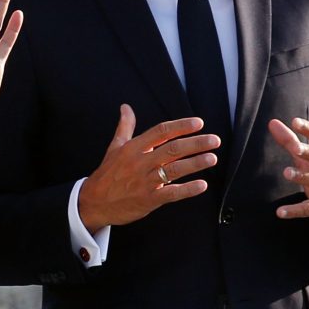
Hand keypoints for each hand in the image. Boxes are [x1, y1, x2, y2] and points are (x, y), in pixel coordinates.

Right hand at [78, 105, 219, 234]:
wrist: (93, 201)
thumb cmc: (107, 173)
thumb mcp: (114, 147)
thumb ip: (125, 126)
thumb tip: (126, 107)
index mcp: (133, 147)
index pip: (161, 132)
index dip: (181, 126)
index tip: (198, 123)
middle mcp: (140, 162)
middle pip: (172, 149)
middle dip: (195, 143)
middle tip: (214, 140)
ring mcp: (145, 181)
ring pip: (174, 169)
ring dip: (195, 163)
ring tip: (212, 157)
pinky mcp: (148, 199)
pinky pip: (172, 193)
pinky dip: (187, 189)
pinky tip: (202, 185)